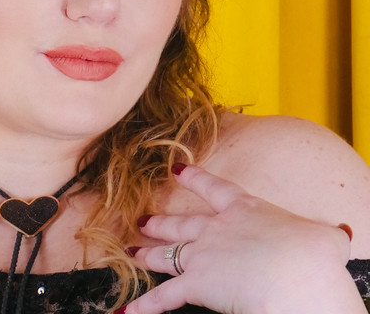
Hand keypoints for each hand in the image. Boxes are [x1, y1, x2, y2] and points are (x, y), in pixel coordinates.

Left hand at [120, 165, 360, 313]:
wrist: (294, 275)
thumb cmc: (311, 254)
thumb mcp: (323, 238)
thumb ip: (325, 234)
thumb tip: (340, 234)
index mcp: (244, 209)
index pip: (214, 188)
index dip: (194, 178)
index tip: (178, 169)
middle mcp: (216, 229)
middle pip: (181, 224)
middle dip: (161, 223)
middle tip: (143, 220)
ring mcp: (203, 255)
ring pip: (168, 253)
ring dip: (147, 254)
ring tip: (130, 251)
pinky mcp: (197, 285)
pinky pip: (165, 298)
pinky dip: (146, 305)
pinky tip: (127, 310)